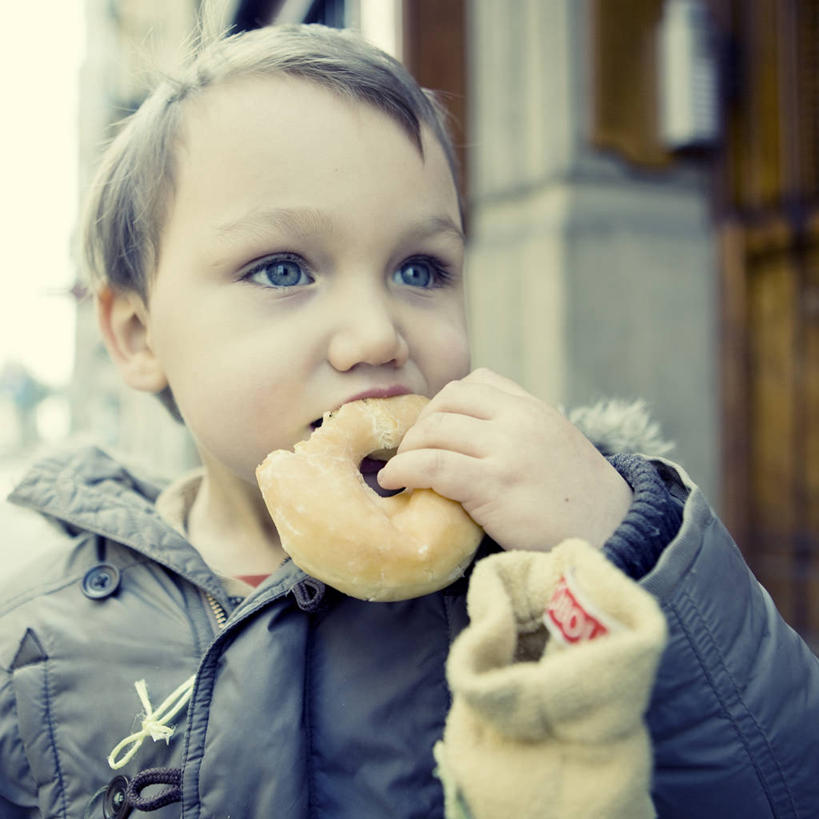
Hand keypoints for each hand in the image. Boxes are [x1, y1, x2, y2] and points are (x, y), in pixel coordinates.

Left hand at [377, 368, 632, 551]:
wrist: (613, 535)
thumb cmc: (579, 499)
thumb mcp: (555, 444)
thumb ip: (519, 429)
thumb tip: (468, 432)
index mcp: (534, 408)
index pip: (475, 382)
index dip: (444, 404)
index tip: (432, 431)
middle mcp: (520, 420)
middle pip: (448, 402)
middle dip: (420, 425)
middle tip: (411, 453)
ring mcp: (507, 450)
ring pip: (434, 430)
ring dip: (408, 449)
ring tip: (401, 471)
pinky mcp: (494, 484)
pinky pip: (432, 465)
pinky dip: (404, 470)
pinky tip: (394, 482)